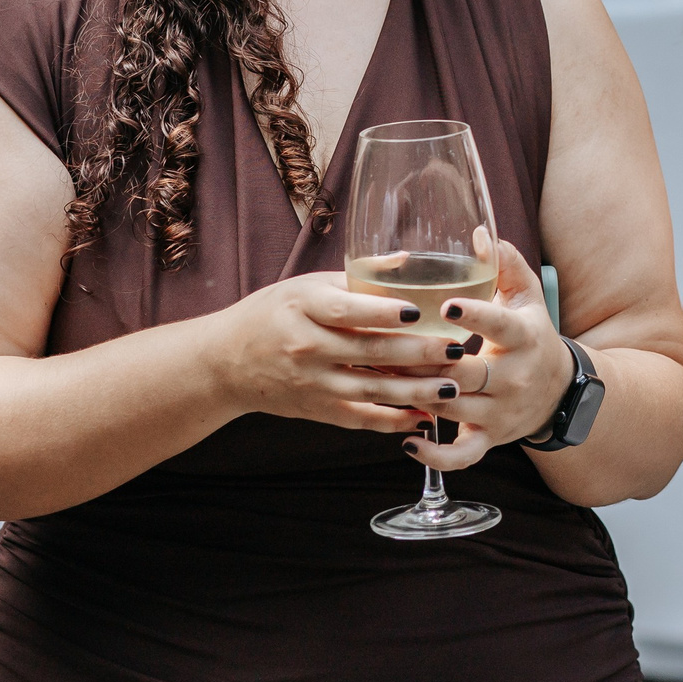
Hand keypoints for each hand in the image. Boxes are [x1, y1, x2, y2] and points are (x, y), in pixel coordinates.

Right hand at [205, 272, 464, 435]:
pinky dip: (393, 420)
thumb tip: (408, 260)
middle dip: (418, 353)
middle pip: (370, 352)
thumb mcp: (307, 285)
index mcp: (304, 307)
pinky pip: (361, 419)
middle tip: (456, 349)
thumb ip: (357, 277)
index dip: (384, 312)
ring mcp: (313, 383)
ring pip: (373, 391)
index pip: (348, 311)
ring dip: (416, 391)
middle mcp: (307, 347)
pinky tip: (424, 417)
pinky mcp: (317, 410)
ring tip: (452, 386)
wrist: (226, 361)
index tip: (419, 310)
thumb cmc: (273, 312)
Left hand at [410, 241, 577, 471]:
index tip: (447, 306)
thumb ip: (505, 263)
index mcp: (522, 338)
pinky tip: (407, 441)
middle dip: (429, 363)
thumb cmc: (532, 334)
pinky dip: (436, 456)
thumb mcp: (527, 297)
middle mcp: (514, 379)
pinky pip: (463, 455)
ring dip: (418, 398)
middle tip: (390, 348)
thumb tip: (477, 232)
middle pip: (467, 373)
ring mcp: (501, 412)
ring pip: (455, 409)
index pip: (499, 327)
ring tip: (379, 382)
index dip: (475, 317)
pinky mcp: (491, 438)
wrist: (558, 391)